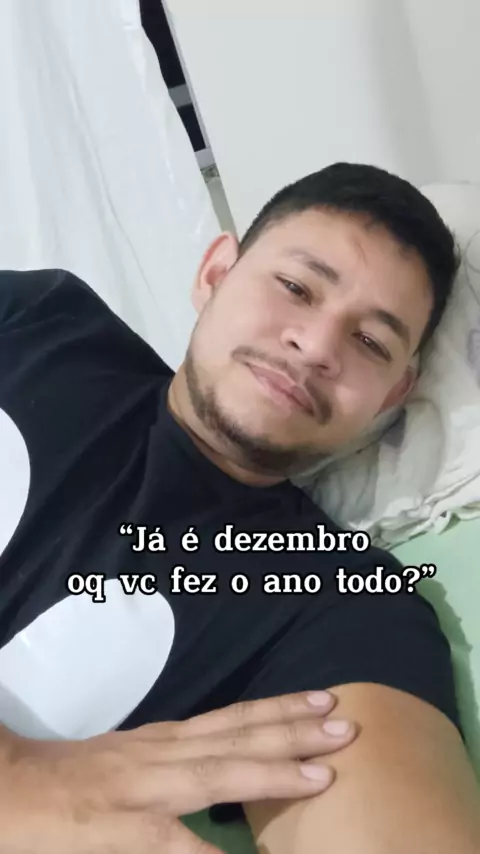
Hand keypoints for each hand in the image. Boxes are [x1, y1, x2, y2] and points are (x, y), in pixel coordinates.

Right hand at [0, 690, 356, 852]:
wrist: (13, 786)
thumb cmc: (75, 776)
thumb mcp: (134, 758)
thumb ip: (180, 758)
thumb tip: (225, 757)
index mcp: (167, 738)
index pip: (233, 716)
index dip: (279, 708)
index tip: (322, 699)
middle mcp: (164, 752)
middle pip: (238, 735)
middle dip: (295, 730)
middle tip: (347, 724)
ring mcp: (146, 788)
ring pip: (218, 772)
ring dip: (272, 769)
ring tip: (322, 770)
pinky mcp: (124, 828)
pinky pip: (175, 843)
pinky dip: (210, 851)